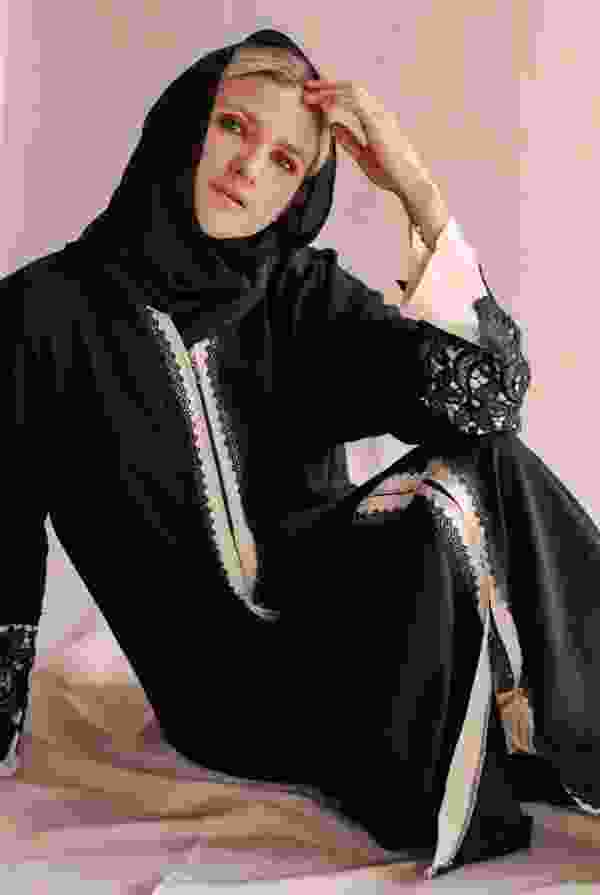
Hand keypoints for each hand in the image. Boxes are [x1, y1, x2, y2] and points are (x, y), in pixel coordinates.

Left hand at [304, 78, 441, 214]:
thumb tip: (333, 126)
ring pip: (351, 91)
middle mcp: (379, 112)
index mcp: (376, 119)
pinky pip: (354, 102)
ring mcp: (379, 114)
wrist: (408, 181)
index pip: (353, 98)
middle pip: (351, 88)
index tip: (315, 96)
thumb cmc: (390, 173)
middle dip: (328, 86)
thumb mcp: (363, 156)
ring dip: (329, 90)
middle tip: (307, 86)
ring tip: (310, 92)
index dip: (334, 93)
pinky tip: (322, 102)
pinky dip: (336, 100)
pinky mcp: (376, 121)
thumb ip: (349, 140)